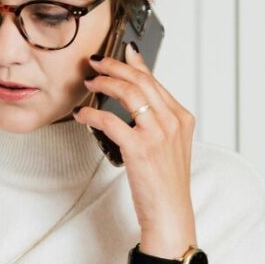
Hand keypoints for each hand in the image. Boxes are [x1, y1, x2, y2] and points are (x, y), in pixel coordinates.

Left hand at [74, 45, 197, 263]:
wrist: (170, 212)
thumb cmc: (165, 183)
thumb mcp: (168, 146)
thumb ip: (156, 122)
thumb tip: (133, 102)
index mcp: (182, 117)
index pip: (155, 81)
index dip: (135, 64)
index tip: (122, 51)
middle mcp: (173, 121)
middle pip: (141, 81)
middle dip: (115, 66)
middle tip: (96, 62)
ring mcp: (158, 134)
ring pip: (128, 93)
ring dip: (104, 83)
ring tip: (89, 82)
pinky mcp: (140, 148)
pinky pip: (110, 121)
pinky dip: (92, 114)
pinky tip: (82, 114)